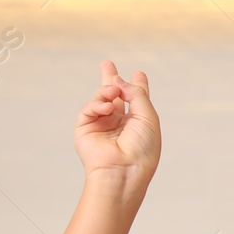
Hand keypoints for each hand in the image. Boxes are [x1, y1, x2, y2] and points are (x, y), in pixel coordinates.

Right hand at [76, 60, 160, 183]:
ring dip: (108, 91)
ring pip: (102, 98)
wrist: (124, 169)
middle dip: (111, 80)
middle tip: (107, 64)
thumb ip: (137, 94)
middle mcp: (120, 123)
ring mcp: (102, 125)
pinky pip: (89, 109)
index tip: (139, 74)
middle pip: (115, 96)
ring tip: (113, 92)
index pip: (136, 100)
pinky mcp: (85, 129)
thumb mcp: (148, 117)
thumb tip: (120, 81)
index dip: (137, 86)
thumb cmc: (142, 148)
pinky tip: (107, 108)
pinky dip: (97, 104)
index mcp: (138, 122)